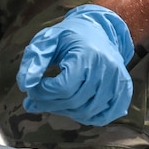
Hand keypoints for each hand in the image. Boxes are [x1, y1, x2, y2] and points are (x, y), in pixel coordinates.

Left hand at [17, 5, 133, 125]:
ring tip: (53, 102)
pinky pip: (105, 115)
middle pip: (74, 101)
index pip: (63, 87)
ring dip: (65, 111)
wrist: (98, 31)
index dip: (42, 92)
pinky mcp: (123, 90)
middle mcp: (107, 69)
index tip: (32, 87)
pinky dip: (87, 117)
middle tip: (36, 99)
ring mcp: (118, 81)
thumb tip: (25, 85)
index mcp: (88, 54)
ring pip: (88, 112)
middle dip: (49, 104)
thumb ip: (34, 60)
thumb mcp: (48, 39)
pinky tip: (74, 109)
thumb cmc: (70, 36)